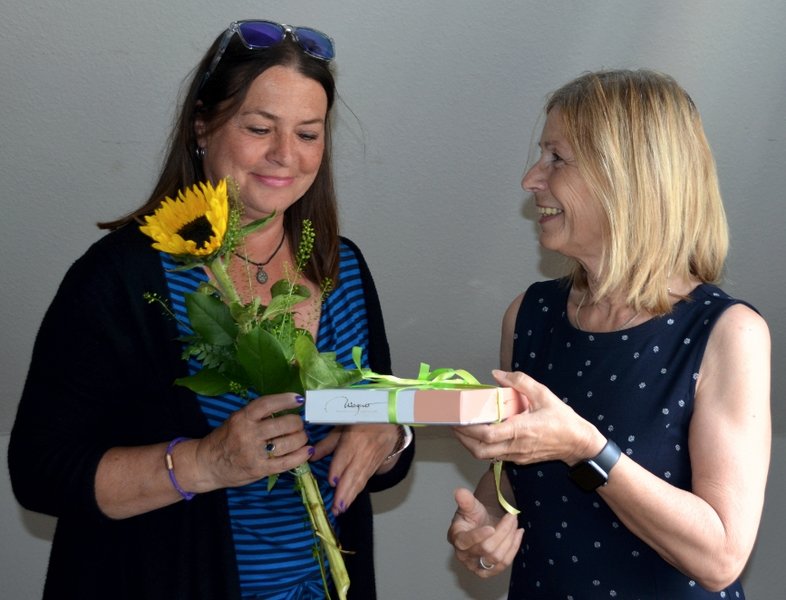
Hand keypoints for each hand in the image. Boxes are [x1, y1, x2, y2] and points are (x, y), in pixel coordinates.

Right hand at [196, 393, 310, 488]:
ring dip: (301, 439)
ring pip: (288, 443)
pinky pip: (286, 462)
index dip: (285, 400)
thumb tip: (285, 407)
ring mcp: (254, 453)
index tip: (298, 399)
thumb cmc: (225, 439)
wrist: (206, 464)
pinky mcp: (259, 469)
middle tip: (299, 424)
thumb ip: (257, 415)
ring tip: (302, 437)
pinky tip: (307, 451)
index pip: (267, 404)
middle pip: (283, 424)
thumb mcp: (236, 420)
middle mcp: (248, 434)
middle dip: (297, 423)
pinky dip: (300, 456)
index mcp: (242, 418)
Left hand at [311, 423, 399, 514]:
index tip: (332, 482)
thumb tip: (311, 456)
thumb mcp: (342, 426)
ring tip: (340, 510)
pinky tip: (347, 503)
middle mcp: (362, 454)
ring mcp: (369, 463)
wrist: (389, 426)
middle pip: (353, 474)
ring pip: (359, 482)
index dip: (339, 470)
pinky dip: (355, 494)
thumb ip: (327, 443)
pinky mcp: (373, 469)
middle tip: (336, 507)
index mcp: (353, 440)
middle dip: (345, 492)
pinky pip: (363, 483)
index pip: (345, 457)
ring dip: (349, 497)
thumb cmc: (361, 423)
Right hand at [448, 488, 522, 576]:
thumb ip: (465, 500)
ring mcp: (476, 566)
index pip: (466, 541)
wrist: (481, 527)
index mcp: (456, 538)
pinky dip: (514, 548)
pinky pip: (504, 564)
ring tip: (514, 523)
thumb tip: (459, 492)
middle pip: (486, 549)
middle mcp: (464, 555)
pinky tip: (518, 534)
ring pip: (497, 558)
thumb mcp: (470, 506)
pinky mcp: (489, 571)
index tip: (492, 528)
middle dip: (502, 531)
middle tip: (511, 516)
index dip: (479, 536)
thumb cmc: (473, 518)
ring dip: (510, 539)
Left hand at [453, 370, 599, 465]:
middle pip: (479, 450)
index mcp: (520, 430)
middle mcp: (515, 446)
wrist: (578, 444)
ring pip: (485, 456)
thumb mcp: (543, 394)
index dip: (468, 428)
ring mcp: (516, 455)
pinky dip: (483, 446)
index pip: (487, 434)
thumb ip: (520, 381)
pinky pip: (495, 456)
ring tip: (463, 428)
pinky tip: (481, 433)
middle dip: (462, 438)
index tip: (457, 417)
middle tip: (454, 423)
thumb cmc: (563, 420)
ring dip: (470, 443)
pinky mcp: (519, 459)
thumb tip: (496, 374)